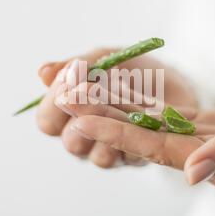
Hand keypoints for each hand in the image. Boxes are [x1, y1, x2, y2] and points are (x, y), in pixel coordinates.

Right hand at [35, 48, 197, 167]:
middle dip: (80, 114)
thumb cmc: (131, 69)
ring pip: (98, 155)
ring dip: (106, 123)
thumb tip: (42, 72)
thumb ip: (74, 67)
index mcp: (70, 116)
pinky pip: (129, 155)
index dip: (53, 102)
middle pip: (71, 143)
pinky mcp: (138, 157)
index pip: (48, 121)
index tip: (68, 78)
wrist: (172, 78)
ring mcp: (112, 150)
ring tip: (114, 96)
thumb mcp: (102, 59)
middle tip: (90, 88)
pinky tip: (135, 111)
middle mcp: (87, 138)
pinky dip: (131, 133)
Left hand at [65, 86, 214, 188]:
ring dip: (119, 107)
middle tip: (67, 96)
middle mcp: (203, 157)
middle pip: (144, 136)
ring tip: (85, 90)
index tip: (82, 116)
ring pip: (152, 124)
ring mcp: (204, 142)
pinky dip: (145, 102)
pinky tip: (122, 91)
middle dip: (104, 117)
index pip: (154, 148)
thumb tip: (192, 171)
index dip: (117, 132)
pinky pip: (169, 114)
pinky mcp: (209, 127)